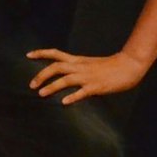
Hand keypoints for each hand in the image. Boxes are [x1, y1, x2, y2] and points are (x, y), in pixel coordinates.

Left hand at [26, 48, 148, 104]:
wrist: (129, 65)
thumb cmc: (109, 66)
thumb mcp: (89, 63)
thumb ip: (76, 66)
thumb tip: (64, 73)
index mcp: (78, 60)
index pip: (55, 53)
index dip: (41, 53)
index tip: (28, 55)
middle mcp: (80, 67)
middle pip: (56, 67)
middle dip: (42, 75)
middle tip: (31, 85)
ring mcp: (88, 77)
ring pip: (66, 79)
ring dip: (52, 86)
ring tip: (41, 94)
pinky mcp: (97, 86)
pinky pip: (82, 92)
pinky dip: (73, 96)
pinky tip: (64, 102)